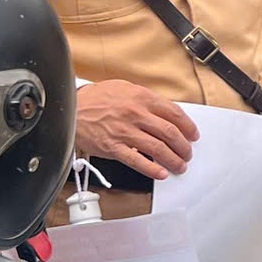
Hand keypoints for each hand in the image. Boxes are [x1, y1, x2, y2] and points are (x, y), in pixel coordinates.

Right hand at [73, 81, 196, 178]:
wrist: (68, 109)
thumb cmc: (95, 99)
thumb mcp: (123, 88)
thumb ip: (145, 99)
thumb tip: (164, 111)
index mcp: (141, 98)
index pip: (174, 113)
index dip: (188, 126)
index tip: (193, 134)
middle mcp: (136, 114)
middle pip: (170, 133)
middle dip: (183, 146)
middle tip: (188, 153)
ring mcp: (125, 132)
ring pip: (158, 148)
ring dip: (173, 160)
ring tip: (179, 166)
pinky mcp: (114, 148)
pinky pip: (138, 161)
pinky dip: (152, 169)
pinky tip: (161, 173)